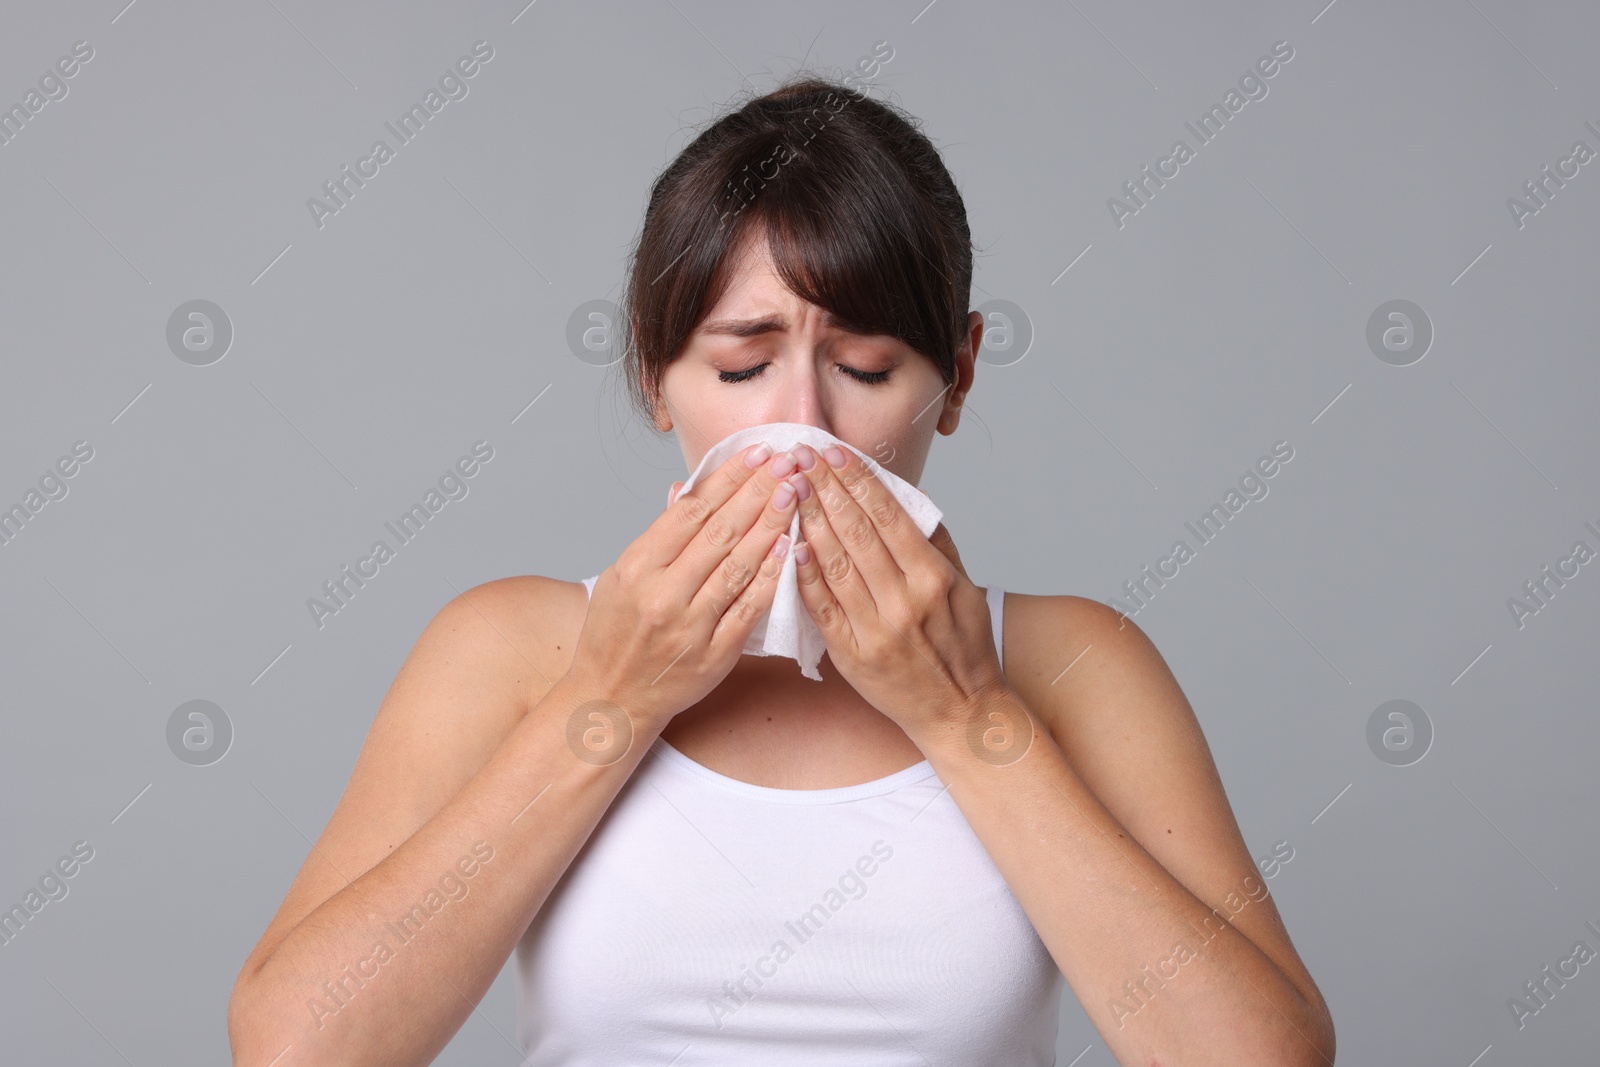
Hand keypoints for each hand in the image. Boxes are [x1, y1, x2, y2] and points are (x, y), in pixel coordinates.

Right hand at [567, 443, 808, 731]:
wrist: (611, 698)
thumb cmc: (614, 635)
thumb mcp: (619, 577)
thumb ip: (657, 536)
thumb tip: (684, 489)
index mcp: (636, 567)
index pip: (691, 510)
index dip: (728, 478)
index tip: (757, 453)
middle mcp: (662, 594)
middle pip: (719, 532)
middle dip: (757, 491)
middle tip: (788, 462)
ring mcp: (690, 626)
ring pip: (738, 566)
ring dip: (771, 525)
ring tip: (794, 493)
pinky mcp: (714, 654)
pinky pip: (749, 608)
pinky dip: (770, 576)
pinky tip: (790, 547)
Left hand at [788, 442, 1011, 738]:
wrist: (959, 712)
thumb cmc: (963, 648)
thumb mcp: (965, 589)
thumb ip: (937, 543)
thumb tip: (911, 498)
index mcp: (933, 578)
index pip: (888, 516)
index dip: (858, 481)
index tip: (834, 452)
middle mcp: (904, 600)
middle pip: (856, 532)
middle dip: (825, 488)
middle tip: (799, 456)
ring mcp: (875, 629)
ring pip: (835, 563)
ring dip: (808, 520)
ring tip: (788, 487)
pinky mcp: (851, 654)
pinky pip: (822, 606)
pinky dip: (804, 574)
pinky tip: (789, 543)